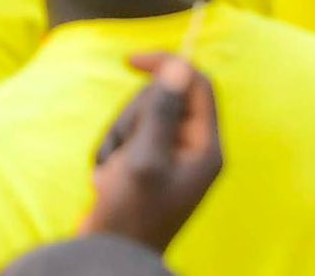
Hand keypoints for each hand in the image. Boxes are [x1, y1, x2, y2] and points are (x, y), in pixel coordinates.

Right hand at [84, 57, 223, 249]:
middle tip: (125, 149)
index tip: (130, 61)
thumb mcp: (146, 157)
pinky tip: (109, 175)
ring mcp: (170, 157)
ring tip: (113, 169)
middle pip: (165, 99)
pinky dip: (114, 149)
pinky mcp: (149, 164)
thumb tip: (181, 67)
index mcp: (205, 148)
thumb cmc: (132, 212)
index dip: (168, 65)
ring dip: (120, 136)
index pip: (196, 84)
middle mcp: (192, 149)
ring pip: (142, 116)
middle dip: (135, 116)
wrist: (113, 253)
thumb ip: (163, 112)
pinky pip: (129, 136)